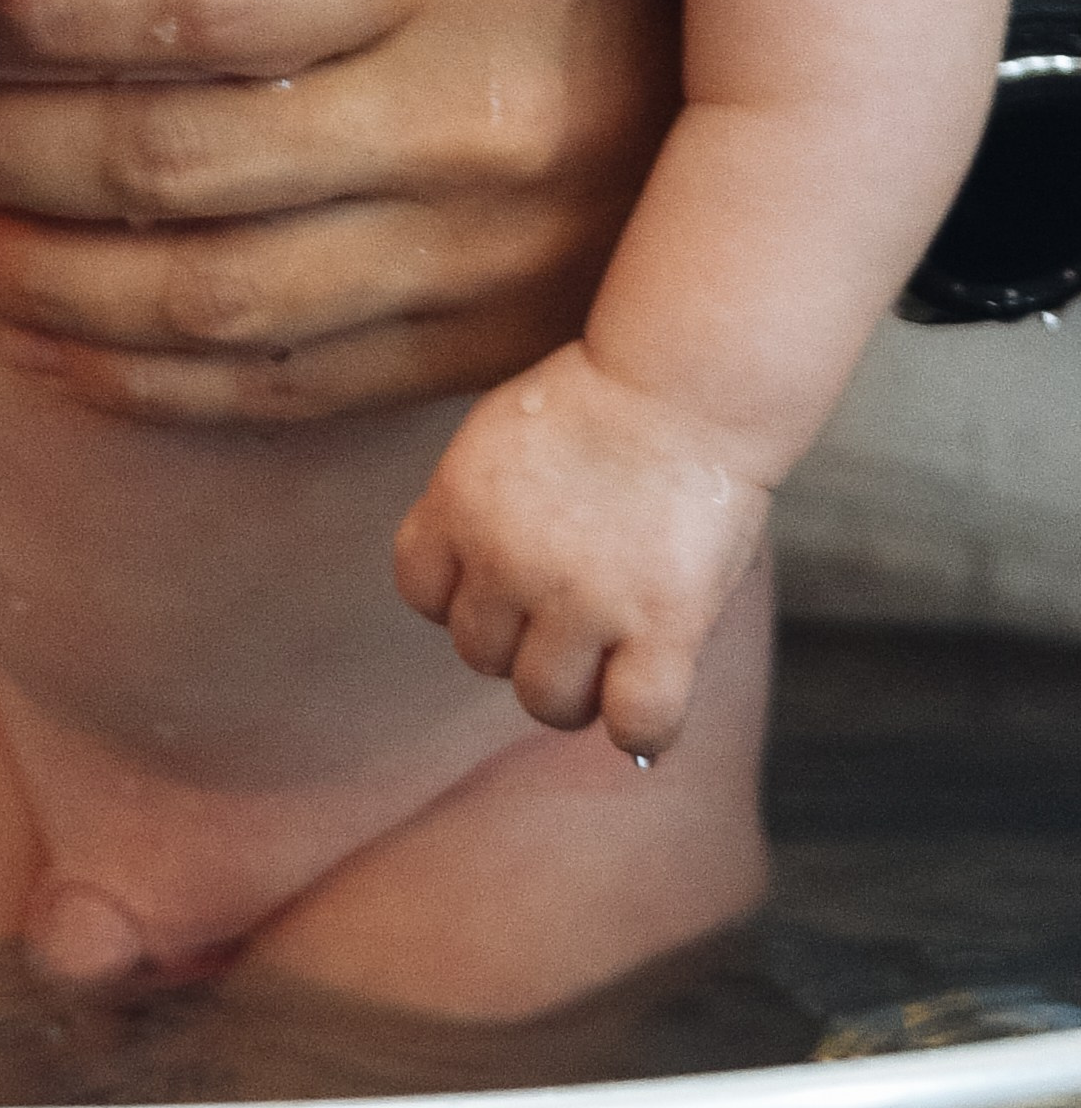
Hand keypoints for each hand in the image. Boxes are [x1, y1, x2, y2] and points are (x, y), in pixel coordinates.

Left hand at [0, 0, 681, 415]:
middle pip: (179, 156)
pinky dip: (133, 367)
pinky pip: (273, 386)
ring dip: (34, 267)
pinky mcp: (479, 351)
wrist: (783, 78)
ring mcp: (486, 259)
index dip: (37, 6)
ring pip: (207, 292)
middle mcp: (487, 128)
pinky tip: (27, 330)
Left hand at [393, 341, 773, 757]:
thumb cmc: (602, 398)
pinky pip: (636, 722)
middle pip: (480, 654)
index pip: (422, 593)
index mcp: (458, 505)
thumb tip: (477, 574)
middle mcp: (506, 560)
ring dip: (574, 690)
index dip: (463, 595)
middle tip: (570, 614)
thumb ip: (479, 507)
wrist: (684, 378)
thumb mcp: (500, 437)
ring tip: (609, 658)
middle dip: (521, 640)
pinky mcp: (661, 625)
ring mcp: (582, 599)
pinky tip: (654, 696)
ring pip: (546, 699)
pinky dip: (642, 728)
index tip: (504, 583)